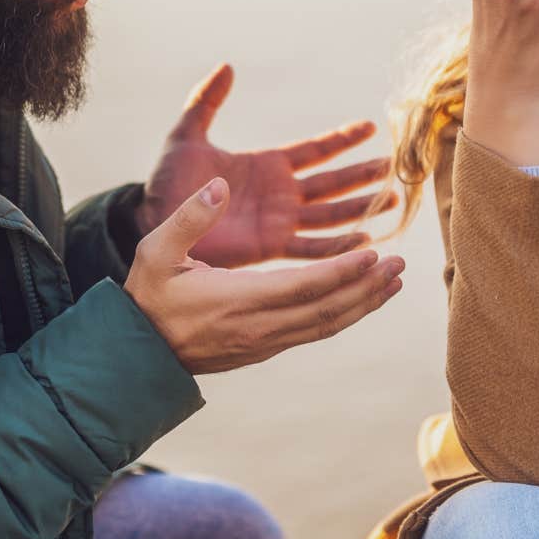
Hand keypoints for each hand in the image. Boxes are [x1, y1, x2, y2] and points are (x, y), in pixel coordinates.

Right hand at [124, 178, 406, 373]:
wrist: (137, 353)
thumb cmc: (147, 297)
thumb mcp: (155, 251)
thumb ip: (189, 217)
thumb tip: (218, 185)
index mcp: (239, 299)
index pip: (305, 287)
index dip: (344, 272)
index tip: (374, 254)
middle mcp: (260, 326)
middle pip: (328, 309)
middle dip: (368, 287)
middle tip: (401, 266)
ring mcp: (265, 341)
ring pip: (326, 323)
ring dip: (363, 303)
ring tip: (393, 283)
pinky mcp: (264, 347)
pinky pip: (314, 330)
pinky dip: (343, 314)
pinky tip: (358, 300)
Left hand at [134, 64, 398, 267]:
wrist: (154, 222)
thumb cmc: (168, 181)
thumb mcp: (187, 135)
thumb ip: (206, 101)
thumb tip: (226, 66)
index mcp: (267, 165)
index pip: (314, 149)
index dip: (342, 138)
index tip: (370, 126)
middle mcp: (281, 194)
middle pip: (333, 182)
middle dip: (362, 174)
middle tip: (394, 166)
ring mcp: (279, 221)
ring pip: (331, 214)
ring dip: (361, 208)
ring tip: (392, 201)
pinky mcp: (271, 247)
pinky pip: (312, 247)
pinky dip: (338, 246)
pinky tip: (364, 241)